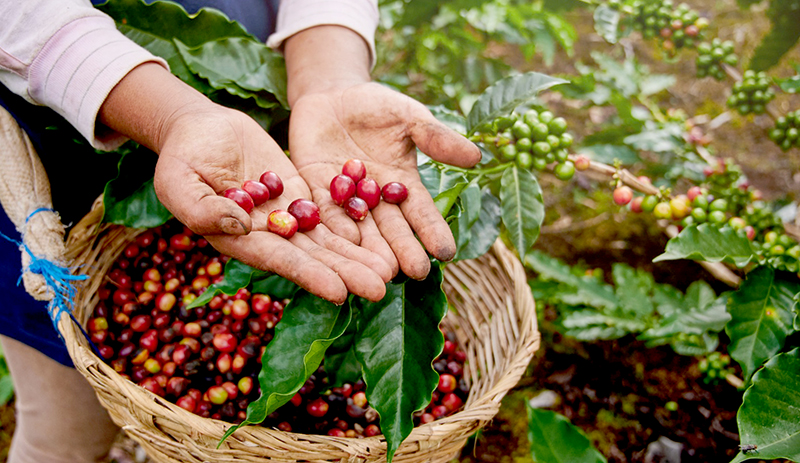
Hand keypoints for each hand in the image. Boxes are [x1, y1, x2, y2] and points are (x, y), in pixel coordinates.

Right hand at [100, 64, 390, 303]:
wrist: (199, 129)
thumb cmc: (180, 158)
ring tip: (391, 270)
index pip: (280, 262)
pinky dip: (353, 222)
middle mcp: (268, 235)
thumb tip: (241, 226)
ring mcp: (286, 215)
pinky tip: (381, 235)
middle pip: (313, 257)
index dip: (311, 276)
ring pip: (327, 238)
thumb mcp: (179, 183)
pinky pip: (330, 210)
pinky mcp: (300, 193)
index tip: (340, 292)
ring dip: (358, 255)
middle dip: (346, 273)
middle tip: (380, 289)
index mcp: (238, 241)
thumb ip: (204, 209)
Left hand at [288, 82, 480, 279]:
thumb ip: (436, 137)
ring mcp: (346, 199)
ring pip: (359, 230)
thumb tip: (477, 156)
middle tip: (414, 272)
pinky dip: (333, 228)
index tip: (446, 252)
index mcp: (403, 184)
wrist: (332, 95)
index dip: (433, 231)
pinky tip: (342, 246)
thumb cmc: (377, 105)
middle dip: (403, 250)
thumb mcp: (409, 116)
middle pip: (391, 229)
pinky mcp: (315, 192)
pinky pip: (325, 213)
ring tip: (380, 272)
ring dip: (369, 251)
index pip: (421, 212)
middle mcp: (376, 199)